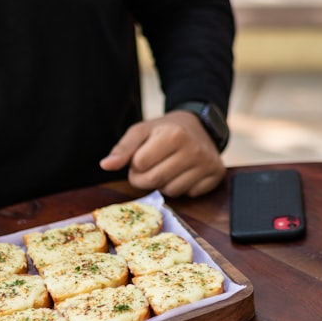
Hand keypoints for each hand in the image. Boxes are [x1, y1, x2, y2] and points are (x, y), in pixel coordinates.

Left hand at [99, 111, 225, 196]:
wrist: (199, 126)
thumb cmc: (166, 130)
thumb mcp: (142, 131)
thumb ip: (123, 148)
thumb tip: (105, 165)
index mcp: (174, 135)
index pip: (140, 164)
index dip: (136, 163)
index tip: (142, 156)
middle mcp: (194, 150)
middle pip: (154, 180)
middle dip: (145, 178)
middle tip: (150, 167)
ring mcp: (207, 164)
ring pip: (171, 191)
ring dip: (164, 183)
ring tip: (168, 167)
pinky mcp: (216, 175)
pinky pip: (190, 194)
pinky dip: (183, 187)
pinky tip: (184, 172)